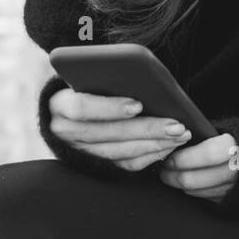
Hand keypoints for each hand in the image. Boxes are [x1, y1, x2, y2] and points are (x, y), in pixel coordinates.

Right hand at [48, 88, 193, 170]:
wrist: (67, 108)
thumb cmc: (85, 83)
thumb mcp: (87, 75)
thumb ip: (105, 74)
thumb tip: (141, 73)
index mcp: (59, 104)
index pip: (81, 108)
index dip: (109, 108)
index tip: (138, 104)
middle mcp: (63, 132)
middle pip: (107, 134)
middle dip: (145, 130)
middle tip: (176, 125)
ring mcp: (78, 152)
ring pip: (119, 153)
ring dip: (153, 145)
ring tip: (180, 135)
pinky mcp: (95, 165)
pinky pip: (125, 165)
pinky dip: (149, 157)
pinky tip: (169, 147)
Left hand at [158, 132, 238, 202]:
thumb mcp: (229, 129)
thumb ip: (206, 134)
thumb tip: (179, 137)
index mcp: (236, 147)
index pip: (206, 155)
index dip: (184, 158)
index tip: (170, 156)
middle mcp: (237, 170)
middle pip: (195, 179)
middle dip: (173, 175)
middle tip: (163, 169)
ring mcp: (234, 187)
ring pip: (197, 191)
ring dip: (180, 184)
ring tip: (170, 175)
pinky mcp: (231, 198)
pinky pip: (206, 197)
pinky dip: (193, 190)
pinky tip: (187, 182)